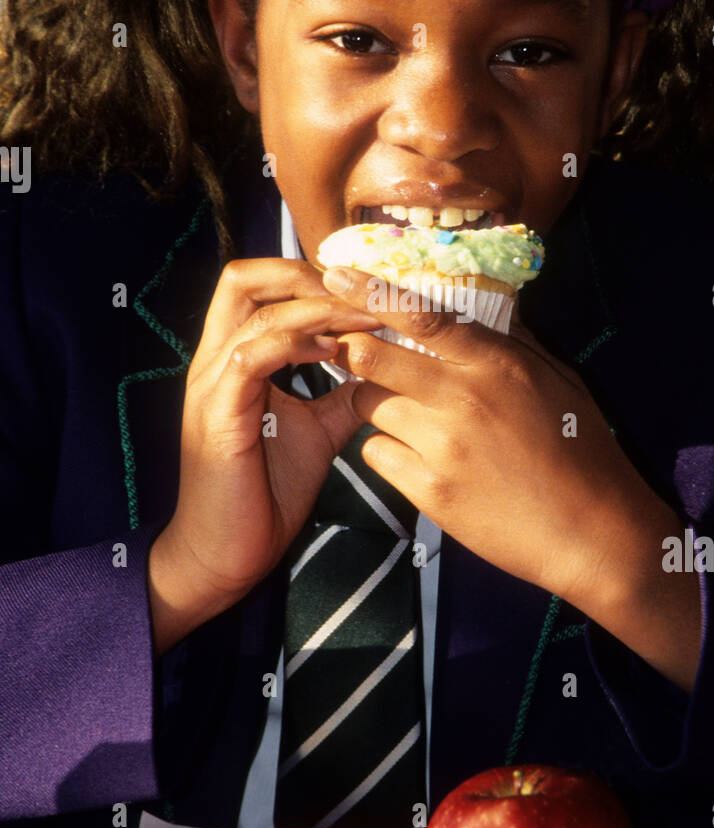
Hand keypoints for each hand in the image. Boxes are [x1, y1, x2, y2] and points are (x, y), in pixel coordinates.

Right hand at [148, 259, 380, 651]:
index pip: (259, 285)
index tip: (368, 292)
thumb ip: (343, 395)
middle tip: (364, 292)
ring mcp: (212, 384)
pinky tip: (332, 351)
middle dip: (308, 273)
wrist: (225, 554)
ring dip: (316, 307)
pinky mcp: (217, 415)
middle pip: (243, 277)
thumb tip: (388, 371)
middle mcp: (216, 359)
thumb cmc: (264, 493)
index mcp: (236, 357)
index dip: (311, 276)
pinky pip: (250, 357)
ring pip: (256, 311)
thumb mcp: (317, 431)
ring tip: (366, 316)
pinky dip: (293, 344)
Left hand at [321, 267, 669, 604]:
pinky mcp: (430, 492)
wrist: (592, 533)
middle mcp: (463, 398)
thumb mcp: (558, 380)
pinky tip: (413, 455)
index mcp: (496, 363)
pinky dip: (384, 449)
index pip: (420, 314)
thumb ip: (512, 341)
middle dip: (351, 349)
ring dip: (371, 402)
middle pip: (370, 357)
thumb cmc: (582, 450)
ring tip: (401, 412)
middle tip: (350, 351)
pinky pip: (375, 453)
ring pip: (365, 405)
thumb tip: (480, 305)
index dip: (369, 292)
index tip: (334, 276)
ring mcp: (442, 447)